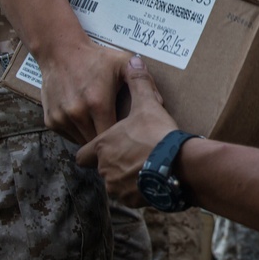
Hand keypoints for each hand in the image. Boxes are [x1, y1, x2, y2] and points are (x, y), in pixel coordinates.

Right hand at [39, 41, 133, 144]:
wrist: (60, 51)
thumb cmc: (95, 57)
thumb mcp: (122, 63)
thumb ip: (143, 81)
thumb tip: (160, 102)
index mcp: (98, 103)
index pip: (113, 137)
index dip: (121, 140)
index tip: (128, 138)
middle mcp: (78, 114)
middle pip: (97, 143)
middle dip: (107, 142)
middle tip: (117, 138)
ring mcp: (62, 118)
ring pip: (82, 142)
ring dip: (92, 138)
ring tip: (101, 128)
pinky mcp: (50, 121)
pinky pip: (68, 136)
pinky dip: (77, 133)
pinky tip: (85, 121)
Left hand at [76, 56, 177, 205]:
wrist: (175, 165)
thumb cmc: (156, 134)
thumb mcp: (148, 103)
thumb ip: (138, 82)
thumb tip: (134, 59)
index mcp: (102, 146)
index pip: (82, 155)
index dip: (92, 151)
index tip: (105, 146)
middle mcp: (104, 168)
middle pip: (101, 169)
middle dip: (113, 162)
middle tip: (132, 153)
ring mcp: (117, 186)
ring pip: (115, 183)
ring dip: (125, 177)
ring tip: (144, 166)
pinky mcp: (132, 200)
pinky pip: (130, 196)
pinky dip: (138, 189)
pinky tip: (152, 177)